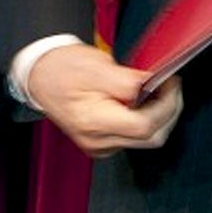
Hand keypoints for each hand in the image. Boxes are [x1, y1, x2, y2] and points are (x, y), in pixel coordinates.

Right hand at [27, 43, 182, 158]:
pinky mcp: (102, 142)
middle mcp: (97, 140)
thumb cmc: (63, 69)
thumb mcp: (97, 68)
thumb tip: (155, 84)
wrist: (40, 76)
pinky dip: (147, 120)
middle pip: (152, 137)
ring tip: (158, 91)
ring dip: (160, 116)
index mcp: (94, 122)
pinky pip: (135, 138)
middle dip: (169, 111)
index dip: (166, 104)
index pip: (145, 125)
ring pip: (147, 140)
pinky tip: (144, 103)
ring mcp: (100, 145)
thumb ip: (129, 81)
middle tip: (170, 86)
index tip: (171, 83)